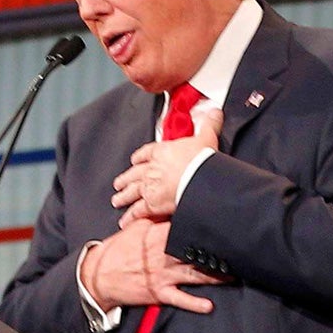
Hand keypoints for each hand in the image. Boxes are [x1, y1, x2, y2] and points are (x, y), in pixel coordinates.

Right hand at [82, 221, 227, 312]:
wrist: (99, 275)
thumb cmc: (118, 250)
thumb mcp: (135, 228)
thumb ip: (154, 217)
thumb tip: (170, 204)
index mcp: (158, 237)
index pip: (187, 228)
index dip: (206, 227)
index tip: (224, 224)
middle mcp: (164, 255)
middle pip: (195, 252)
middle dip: (216, 253)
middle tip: (238, 251)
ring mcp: (163, 275)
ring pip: (194, 275)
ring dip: (214, 276)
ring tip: (233, 275)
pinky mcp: (159, 292)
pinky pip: (180, 299)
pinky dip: (194, 304)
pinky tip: (208, 305)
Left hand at [112, 108, 223, 226]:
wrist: (198, 178)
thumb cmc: (201, 159)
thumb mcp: (206, 137)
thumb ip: (209, 125)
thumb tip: (215, 112)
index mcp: (161, 151)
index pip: (146, 152)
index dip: (140, 157)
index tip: (135, 160)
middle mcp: (151, 168)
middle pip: (134, 174)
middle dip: (126, 179)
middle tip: (119, 183)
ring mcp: (149, 186)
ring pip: (132, 191)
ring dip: (124, 196)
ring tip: (118, 200)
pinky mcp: (152, 204)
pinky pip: (138, 211)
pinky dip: (131, 216)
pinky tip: (126, 220)